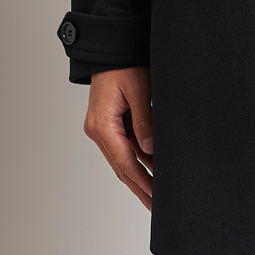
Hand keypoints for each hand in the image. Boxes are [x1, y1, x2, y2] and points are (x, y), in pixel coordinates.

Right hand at [84, 66, 153, 209]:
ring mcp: (102, 127)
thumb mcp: (139, 89)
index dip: (141, 182)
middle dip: (140, 186)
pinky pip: (124, 146)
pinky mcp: (108, 122)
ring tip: (156, 194)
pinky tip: (151, 168)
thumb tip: (150, 150)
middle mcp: (98, 130)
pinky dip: (137, 158)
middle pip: (121, 166)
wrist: (110, 48)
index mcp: (102, 125)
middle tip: (156, 207)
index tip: (155, 198)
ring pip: (122, 158)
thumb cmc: (123, 64)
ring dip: (139, 175)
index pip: (125, 163)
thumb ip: (144, 120)